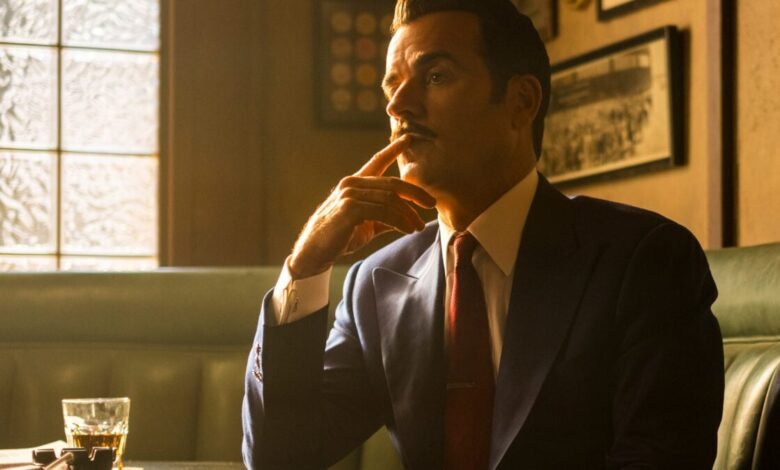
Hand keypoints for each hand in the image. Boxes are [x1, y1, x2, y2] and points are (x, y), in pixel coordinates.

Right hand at [289, 136, 435, 278]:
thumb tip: (408, 220)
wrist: (315, 251)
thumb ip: (384, 218)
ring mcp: (349, 195)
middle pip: (392, 184)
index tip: (409, 139)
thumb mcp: (366, 224)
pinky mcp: (350, 209)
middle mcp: (351, 184)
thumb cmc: (340, 237)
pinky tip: (407, 230)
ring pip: (390, 199)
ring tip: (418, 226)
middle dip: (415, 192)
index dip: (393, 150)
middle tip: (431, 203)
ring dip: (408, 214)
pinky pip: (383, 212)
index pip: (376, 161)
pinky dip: (399, 221)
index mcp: (355, 183)